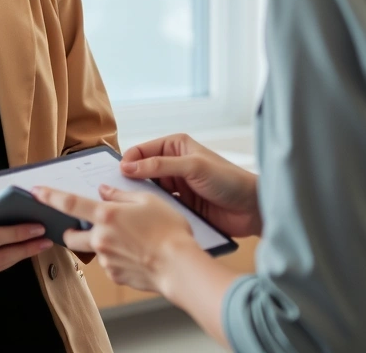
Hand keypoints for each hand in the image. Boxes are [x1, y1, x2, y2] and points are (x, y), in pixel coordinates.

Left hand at [31, 184, 198, 293]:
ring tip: (130, 241)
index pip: (69, 203)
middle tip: (88, 226)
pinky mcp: (114, 276)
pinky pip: (109, 264)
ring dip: (102, 244)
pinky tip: (136, 254)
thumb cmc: (168, 231)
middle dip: (71, 231)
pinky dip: (117, 258)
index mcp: (107, 215)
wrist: (179, 267)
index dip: (50, 196)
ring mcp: (105, 260)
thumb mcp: (148, 200)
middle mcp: (101, 238)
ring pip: (93, 250)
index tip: (36, 192)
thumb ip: (120, 195)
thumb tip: (104, 191)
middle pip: (70, 236)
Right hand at [122, 134, 261, 237]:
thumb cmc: (228, 180)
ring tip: (125, 209)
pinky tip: (143, 220)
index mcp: (175, 146)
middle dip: (129, 181)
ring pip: (150, 191)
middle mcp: (173, 163)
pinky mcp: (181, 205)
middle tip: (113, 195)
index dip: (128, 162)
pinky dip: (152, 211)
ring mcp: (177, 186)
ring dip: (140, 198)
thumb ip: (160, 165)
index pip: (142, 151)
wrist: (252, 209)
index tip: (115, 177)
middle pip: (142, 171)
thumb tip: (128, 167)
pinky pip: (160, 206)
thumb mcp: (193, 167)